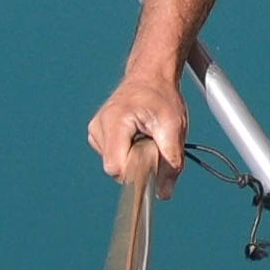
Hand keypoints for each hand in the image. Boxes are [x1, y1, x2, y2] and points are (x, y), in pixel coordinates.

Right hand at [87, 67, 186, 193]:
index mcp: (114, 122)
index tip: (155, 162)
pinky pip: (113, 158)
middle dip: (138, 165)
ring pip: (115, 166)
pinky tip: (136, 136)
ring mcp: (95, 131)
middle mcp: (99, 127)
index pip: (116, 167)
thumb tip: (164, 194)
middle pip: (116, 169)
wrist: (151, 76)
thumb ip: (171, 162)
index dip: (137, 173)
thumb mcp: (174, 128)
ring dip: (133, 159)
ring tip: (145, 136)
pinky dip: (127, 153)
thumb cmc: (162, 97)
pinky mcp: (97, 135)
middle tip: (154, 144)